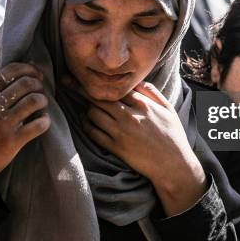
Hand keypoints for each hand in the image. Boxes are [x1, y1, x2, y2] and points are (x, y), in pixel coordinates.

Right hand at [0, 63, 50, 192]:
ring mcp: (2, 124)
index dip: (29, 69)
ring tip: (42, 104)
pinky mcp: (12, 141)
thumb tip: (25, 72)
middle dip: (38, 85)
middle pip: (25, 84)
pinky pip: (38, 125)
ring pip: (33, 101)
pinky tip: (43, 121)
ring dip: (42, 100)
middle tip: (40, 90)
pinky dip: (45, 121)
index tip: (37, 74)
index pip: (10, 71)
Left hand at [78, 81, 206, 215]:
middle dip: (81, 88)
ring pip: (93, 114)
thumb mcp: (168, 109)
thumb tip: (136, 81)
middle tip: (65, 81)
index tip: (84, 74)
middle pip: (99, 98)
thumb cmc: (173, 136)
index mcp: (143, 104)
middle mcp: (129, 116)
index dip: (98, 80)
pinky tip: (87, 122)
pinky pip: (93, 133)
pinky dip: (87, 125)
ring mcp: (121, 132)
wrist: (173, 165)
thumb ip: (152, 92)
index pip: (115, 87)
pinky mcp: (116, 147)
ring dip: (87, 109)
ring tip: (87, 107)